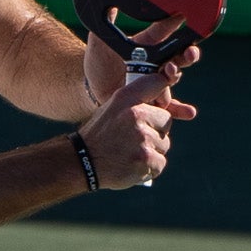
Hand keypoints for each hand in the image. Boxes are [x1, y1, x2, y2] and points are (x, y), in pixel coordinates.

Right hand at [77, 67, 179, 189]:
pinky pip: (160, 163)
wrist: (82, 162)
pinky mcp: (146, 160)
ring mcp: (142, 139)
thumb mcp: (113, 107)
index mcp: (126, 99)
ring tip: (130, 152)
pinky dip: (149, 167)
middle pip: (166, 121)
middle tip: (134, 138)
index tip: (160, 102)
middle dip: (156, 130)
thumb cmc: (100, 134)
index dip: (162, 93)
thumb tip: (169, 94)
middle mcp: (136, 115)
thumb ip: (137, 98)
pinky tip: (131, 165)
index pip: (157, 82)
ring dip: (152, 151)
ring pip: (164, 144)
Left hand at [84, 12, 201, 113]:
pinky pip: (170, 106)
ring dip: (175, 75)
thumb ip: (105, 22)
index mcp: (147, 43)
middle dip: (188, 52)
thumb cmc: (98, 60)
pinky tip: (189, 113)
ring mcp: (156, 81)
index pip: (165, 30)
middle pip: (179, 55)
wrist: (91, 87)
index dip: (177, 23)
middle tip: (189, 51)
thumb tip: (109, 3)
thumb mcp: (99, 40)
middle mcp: (156, 61)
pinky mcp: (153, 99)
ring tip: (170, 73)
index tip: (187, 16)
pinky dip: (181, 110)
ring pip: (173, 78)